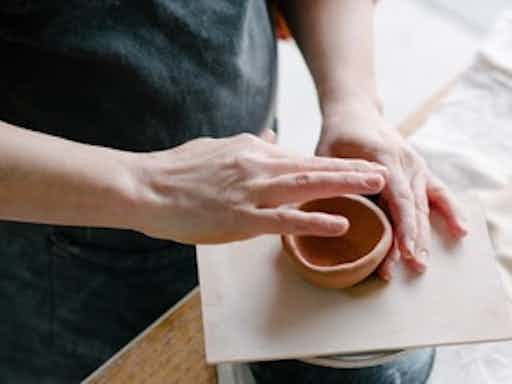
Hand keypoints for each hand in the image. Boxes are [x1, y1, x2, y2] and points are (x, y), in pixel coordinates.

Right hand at [128, 130, 386, 243]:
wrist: (146, 186)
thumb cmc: (179, 169)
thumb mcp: (218, 147)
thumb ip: (249, 144)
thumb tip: (273, 137)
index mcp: (253, 150)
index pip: (300, 157)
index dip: (332, 163)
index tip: (357, 165)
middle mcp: (258, 165)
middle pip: (313, 166)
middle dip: (351, 169)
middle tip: (384, 170)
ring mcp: (251, 191)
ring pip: (306, 186)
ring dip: (344, 185)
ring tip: (375, 186)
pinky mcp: (240, 218)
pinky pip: (284, 219)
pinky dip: (314, 220)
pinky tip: (340, 222)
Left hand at [316, 101, 466, 278]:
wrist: (355, 112)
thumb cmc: (338, 136)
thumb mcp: (328, 154)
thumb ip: (338, 179)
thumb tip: (342, 210)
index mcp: (385, 158)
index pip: (399, 198)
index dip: (403, 226)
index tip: (404, 251)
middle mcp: (406, 162)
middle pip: (414, 207)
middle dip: (413, 239)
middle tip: (411, 267)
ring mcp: (416, 166)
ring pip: (425, 205)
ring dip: (425, 235)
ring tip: (422, 263)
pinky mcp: (418, 171)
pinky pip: (438, 192)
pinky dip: (450, 211)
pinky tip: (461, 230)